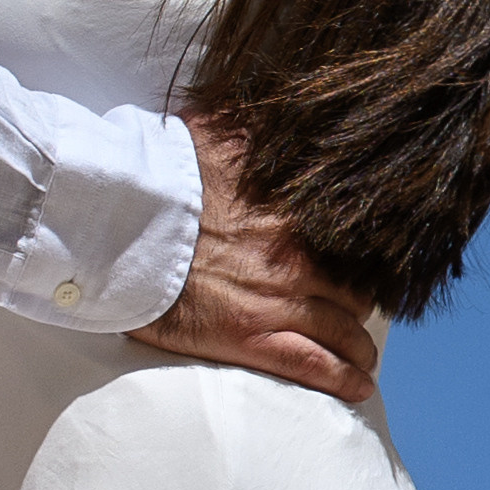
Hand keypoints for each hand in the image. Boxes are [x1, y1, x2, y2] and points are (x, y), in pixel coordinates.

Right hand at [131, 129, 380, 403]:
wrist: (125, 227)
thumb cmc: (164, 178)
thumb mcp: (212, 130)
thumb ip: (248, 121)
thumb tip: (273, 102)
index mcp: (291, 212)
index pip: (349, 238)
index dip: (360, 255)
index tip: (364, 262)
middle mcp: (296, 258)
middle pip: (353, 287)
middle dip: (359, 302)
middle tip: (358, 310)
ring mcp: (279, 301)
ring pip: (343, 330)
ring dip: (358, 345)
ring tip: (362, 357)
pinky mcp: (252, 339)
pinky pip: (316, 367)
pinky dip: (343, 379)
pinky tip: (358, 387)